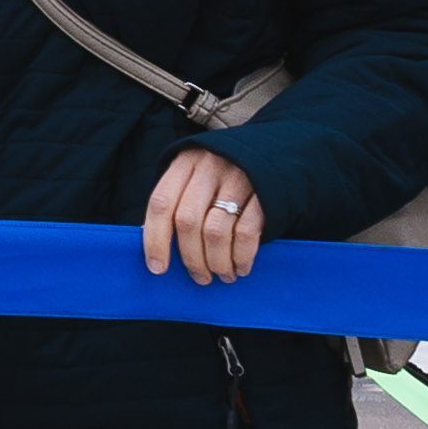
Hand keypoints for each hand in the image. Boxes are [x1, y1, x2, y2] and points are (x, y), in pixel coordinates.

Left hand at [142, 146, 267, 286]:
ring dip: (217, 262)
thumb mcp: (195, 175)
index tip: (158, 268)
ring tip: (222, 275)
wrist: (274, 151)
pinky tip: (241, 267)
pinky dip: (241, 256)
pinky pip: (246, 232)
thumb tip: (153, 244)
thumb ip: (176, 202)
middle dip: (191, 258)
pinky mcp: (264, 192)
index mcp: (185, 163)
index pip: (161, 203)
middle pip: (188, 221)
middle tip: (200, 278)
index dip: (155, 239)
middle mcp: (208, 168)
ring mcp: (237, 178)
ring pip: (216, 231)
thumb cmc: (223, 173)